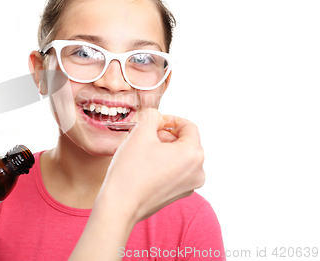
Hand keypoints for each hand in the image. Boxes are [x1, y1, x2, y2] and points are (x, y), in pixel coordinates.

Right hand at [69, 108, 204, 260]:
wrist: (120, 205)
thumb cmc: (130, 170)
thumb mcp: (140, 132)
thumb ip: (152, 115)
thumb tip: (156, 115)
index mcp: (193, 154)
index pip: (188, 126)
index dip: (169, 119)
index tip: (153, 123)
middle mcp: (198, 171)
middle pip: (185, 141)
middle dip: (165, 135)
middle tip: (143, 138)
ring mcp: (190, 185)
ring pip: (180, 156)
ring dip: (163, 149)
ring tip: (142, 153)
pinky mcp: (179, 194)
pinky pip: (176, 171)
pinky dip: (163, 164)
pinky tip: (144, 167)